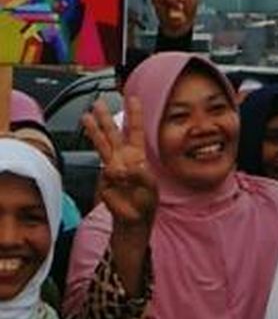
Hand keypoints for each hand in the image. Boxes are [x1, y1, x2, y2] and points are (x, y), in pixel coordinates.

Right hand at [82, 97, 157, 228]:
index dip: (134, 116)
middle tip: (99, 103)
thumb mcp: (150, 187)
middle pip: (113, 134)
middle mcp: (123, 158)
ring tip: (86, 117)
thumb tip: (122, 167)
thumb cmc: (145, 202)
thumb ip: (140, 175)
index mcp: (138, 156)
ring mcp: (112, 167)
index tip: (133, 99)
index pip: (135, 132)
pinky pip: (108, 173)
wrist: (133, 219)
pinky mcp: (104, 179)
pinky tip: (120, 182)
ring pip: (101, 145)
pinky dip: (115, 177)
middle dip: (106, 118)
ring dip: (94, 131)